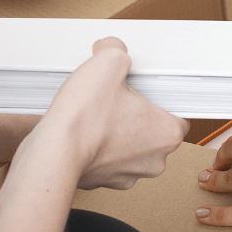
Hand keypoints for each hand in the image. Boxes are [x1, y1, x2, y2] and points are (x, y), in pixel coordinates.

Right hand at [26, 37, 188, 189]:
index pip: (177, 115)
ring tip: (96, 116)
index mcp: (168, 133)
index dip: (158, 99)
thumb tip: (113, 48)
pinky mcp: (104, 182)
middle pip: (153, 131)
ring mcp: (129, 176)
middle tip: (115, 100)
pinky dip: (98, 149)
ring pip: (130, 148)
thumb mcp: (107, 63)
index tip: (142, 92)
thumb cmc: (86, 117)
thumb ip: (118, 51)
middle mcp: (154, 160)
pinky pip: (107, 161)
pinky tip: (84, 133)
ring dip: (117, 134)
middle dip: (136, 116)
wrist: (54, 152)